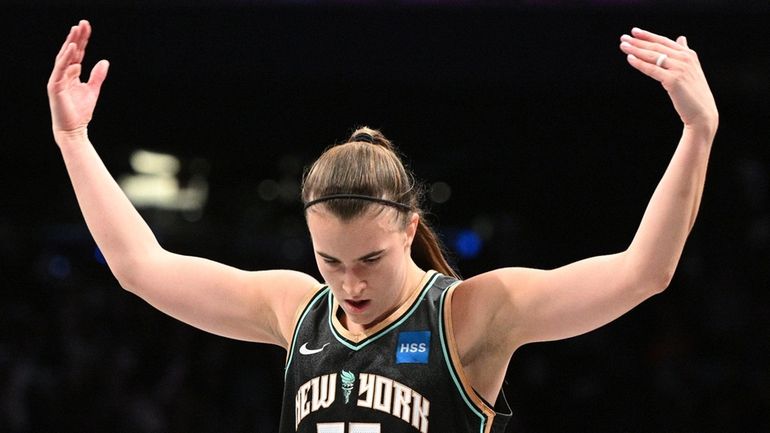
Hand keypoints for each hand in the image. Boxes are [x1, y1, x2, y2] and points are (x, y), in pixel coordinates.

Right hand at [47, 20, 109, 143]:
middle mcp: (62, 74)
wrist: (73, 130)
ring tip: (76, 32)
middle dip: (76, 37)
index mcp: (71, 74)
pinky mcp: (55, 87)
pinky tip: (73, 49)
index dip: (82, 40)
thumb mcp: (93, 90)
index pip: (77, 53)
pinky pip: (60, 69)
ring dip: (70, 44)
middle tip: (82, 23)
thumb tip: (104, 61)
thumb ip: (97, 76)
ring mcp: (57, 79)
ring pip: (64, 58)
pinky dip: (66, 59)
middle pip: (70, 52)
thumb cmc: (81, 112)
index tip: (87, 27)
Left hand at [619, 27, 717, 134]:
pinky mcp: (674, 80)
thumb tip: (681, 38)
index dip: (648, 35)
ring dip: (636, 50)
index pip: (664, 41)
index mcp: (688, 54)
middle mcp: (685, 58)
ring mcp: (680, 68)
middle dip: (639, 42)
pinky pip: (653, 69)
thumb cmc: (693, 92)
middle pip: (657, 47)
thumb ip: (684, 52)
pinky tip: (630, 59)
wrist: (702, 112)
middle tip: (623, 38)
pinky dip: (640, 63)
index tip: (634, 32)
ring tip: (623, 46)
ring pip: (654, 56)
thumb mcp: (690, 69)